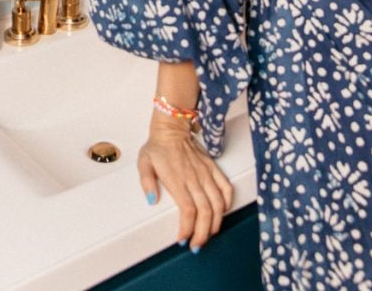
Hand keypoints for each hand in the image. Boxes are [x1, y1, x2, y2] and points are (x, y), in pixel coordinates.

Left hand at [137, 115, 232, 250]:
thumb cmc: (157, 146)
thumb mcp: (144, 162)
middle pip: (205, 212)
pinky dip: (227, 203)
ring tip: (208, 235)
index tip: (182, 239)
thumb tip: (151, 200)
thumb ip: (146, 182)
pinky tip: (222, 213)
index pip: (188, 210)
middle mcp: (194, 178)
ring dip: (216, 223)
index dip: (188, 228)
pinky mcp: (213, 168)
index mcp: (177, 178)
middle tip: (196, 245)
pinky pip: (226, 188)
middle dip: (203, 234)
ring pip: (218, 204)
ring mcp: (206, 173)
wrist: (172, 126)